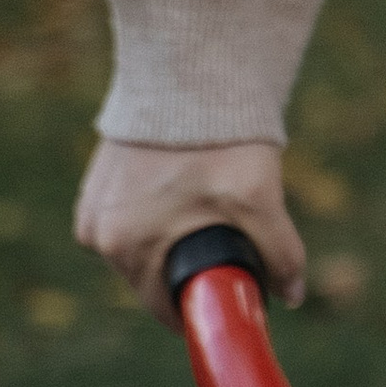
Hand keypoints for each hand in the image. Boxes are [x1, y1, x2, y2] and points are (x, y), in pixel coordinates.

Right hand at [73, 136, 304, 330]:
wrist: (188, 75)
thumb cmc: (219, 140)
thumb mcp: (259, 200)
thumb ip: (280, 253)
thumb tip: (292, 296)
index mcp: (125, 247)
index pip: (163, 305)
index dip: (200, 310)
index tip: (228, 301)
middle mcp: (97, 232)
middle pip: (152, 276)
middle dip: (191, 272)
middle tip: (233, 252)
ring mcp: (93, 205)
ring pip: (142, 245)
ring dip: (175, 240)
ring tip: (211, 211)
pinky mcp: (97, 181)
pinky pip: (131, 216)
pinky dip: (159, 213)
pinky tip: (186, 193)